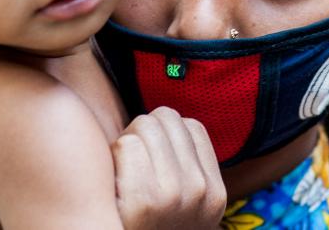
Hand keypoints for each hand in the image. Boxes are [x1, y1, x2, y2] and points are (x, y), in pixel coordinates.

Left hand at [112, 107, 226, 229]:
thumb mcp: (187, 208)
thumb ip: (185, 171)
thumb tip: (163, 121)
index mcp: (214, 192)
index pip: (192, 127)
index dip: (166, 133)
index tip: (153, 154)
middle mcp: (199, 191)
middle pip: (166, 120)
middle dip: (144, 132)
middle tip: (132, 161)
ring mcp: (172, 196)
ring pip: (144, 127)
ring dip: (127, 143)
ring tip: (123, 172)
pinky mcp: (143, 201)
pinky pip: (127, 145)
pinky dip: (115, 156)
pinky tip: (114, 181)